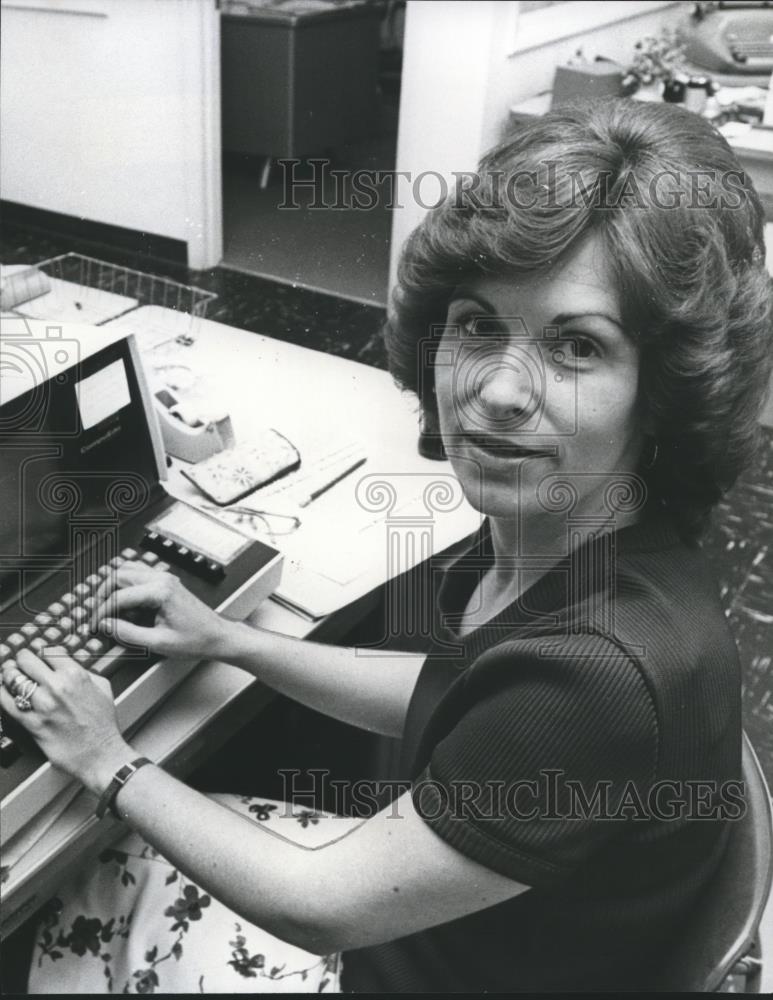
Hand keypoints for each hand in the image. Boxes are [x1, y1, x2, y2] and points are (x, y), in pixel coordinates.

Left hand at [0, 648, 132, 792]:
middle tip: (19, 663)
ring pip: (13, 678)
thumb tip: (67, 665)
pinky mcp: (32, 723)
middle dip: (22, 660)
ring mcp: (43, 705)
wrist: (101, 753)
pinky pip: (6, 702)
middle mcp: (58, 686)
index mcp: (76, 674)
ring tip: (9, 676)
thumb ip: (84, 672)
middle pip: (26, 660)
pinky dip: (1, 693)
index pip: (48, 650)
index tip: (38, 656)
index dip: (41, 652)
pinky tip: (3, 691)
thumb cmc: (103, 724)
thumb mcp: (103, 688)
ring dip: (9, 675)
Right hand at [91, 563, 228, 660]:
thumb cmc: (196, 640)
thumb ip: (128, 633)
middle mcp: (162, 579)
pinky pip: (139, 575)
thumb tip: (105, 625)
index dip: (101, 612)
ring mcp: (165, 578)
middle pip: (119, 575)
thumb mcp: (159, 643)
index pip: (119, 596)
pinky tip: (125, 605)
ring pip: (128, 570)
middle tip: (96, 615)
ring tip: (108, 610)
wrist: (218, 636)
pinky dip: (126, 585)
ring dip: (113, 587)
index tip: (94, 626)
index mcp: (161, 592)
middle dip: (103, 595)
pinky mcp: (166, 582)